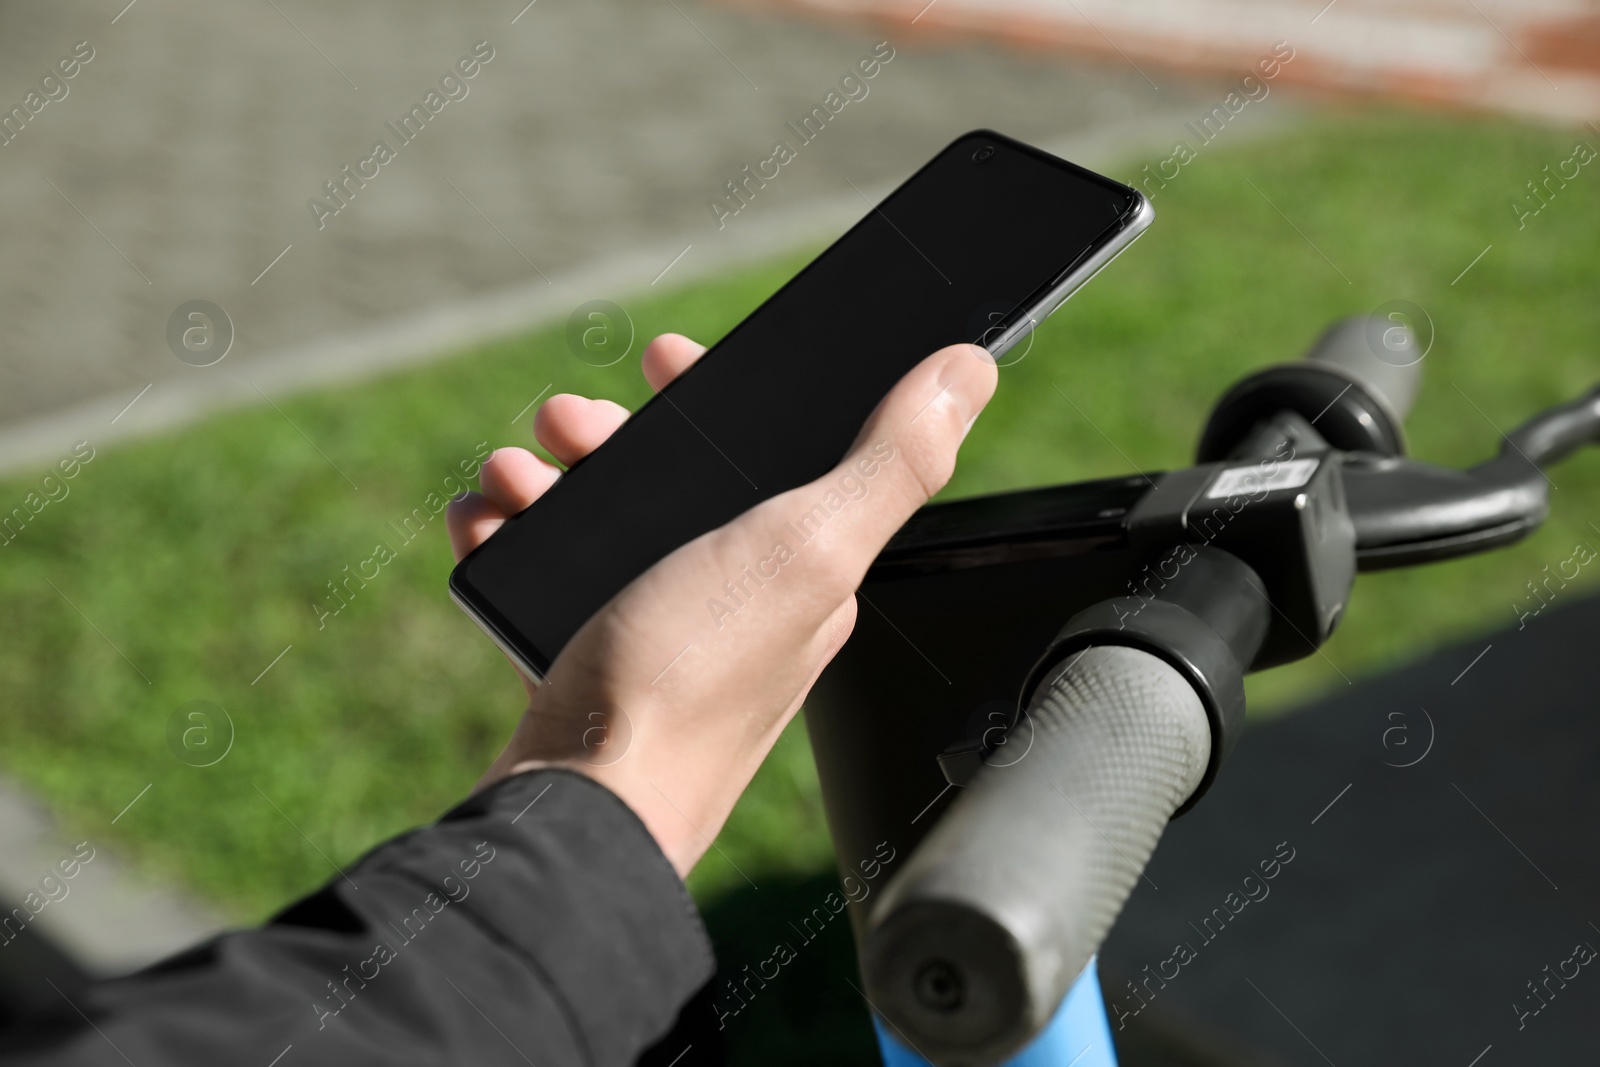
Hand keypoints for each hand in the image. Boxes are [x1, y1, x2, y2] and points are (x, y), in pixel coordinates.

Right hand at [447, 333, 996, 876]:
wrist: (575, 812)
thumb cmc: (690, 687)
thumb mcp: (805, 551)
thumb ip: (890, 462)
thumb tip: (965, 373)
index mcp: (800, 569)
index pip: (776, 455)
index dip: (720, 396)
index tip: (670, 361)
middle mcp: (733, 600)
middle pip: (672, 480)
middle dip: (612, 433)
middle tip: (568, 422)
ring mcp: (653, 632)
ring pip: (597, 521)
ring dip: (549, 478)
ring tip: (515, 473)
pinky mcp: (582, 663)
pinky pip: (538, 576)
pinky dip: (507, 538)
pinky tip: (482, 526)